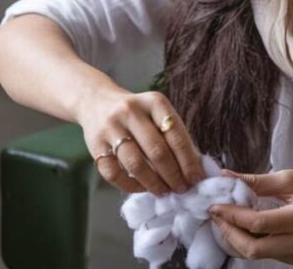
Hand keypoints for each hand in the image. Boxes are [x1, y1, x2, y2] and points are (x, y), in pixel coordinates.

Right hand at [77, 89, 205, 194]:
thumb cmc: (137, 113)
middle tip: (182, 189)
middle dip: (173, 175)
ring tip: (164, 191)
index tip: (196, 179)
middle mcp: (131, 111)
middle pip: (157, 151)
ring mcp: (111, 127)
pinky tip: (142, 188)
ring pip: (135, 164)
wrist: (96, 101)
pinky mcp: (95, 145)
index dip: (188, 161)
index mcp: (154, 102)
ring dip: (154, 183)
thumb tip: (195, 169)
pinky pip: (114, 173)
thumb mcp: (157, 113)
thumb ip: (175, 136)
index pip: (176, 135)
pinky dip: (130, 186)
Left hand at [209, 169, 292, 264]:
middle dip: (229, 233)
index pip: (260, 223)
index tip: (215, 205)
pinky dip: (249, 241)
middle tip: (216, 215)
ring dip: (236, 238)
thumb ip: (258, 181)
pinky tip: (244, 227)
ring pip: (256, 254)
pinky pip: (265, 254)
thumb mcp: (292, 178)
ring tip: (226, 219)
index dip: (233, 216)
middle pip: (254, 249)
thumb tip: (226, 177)